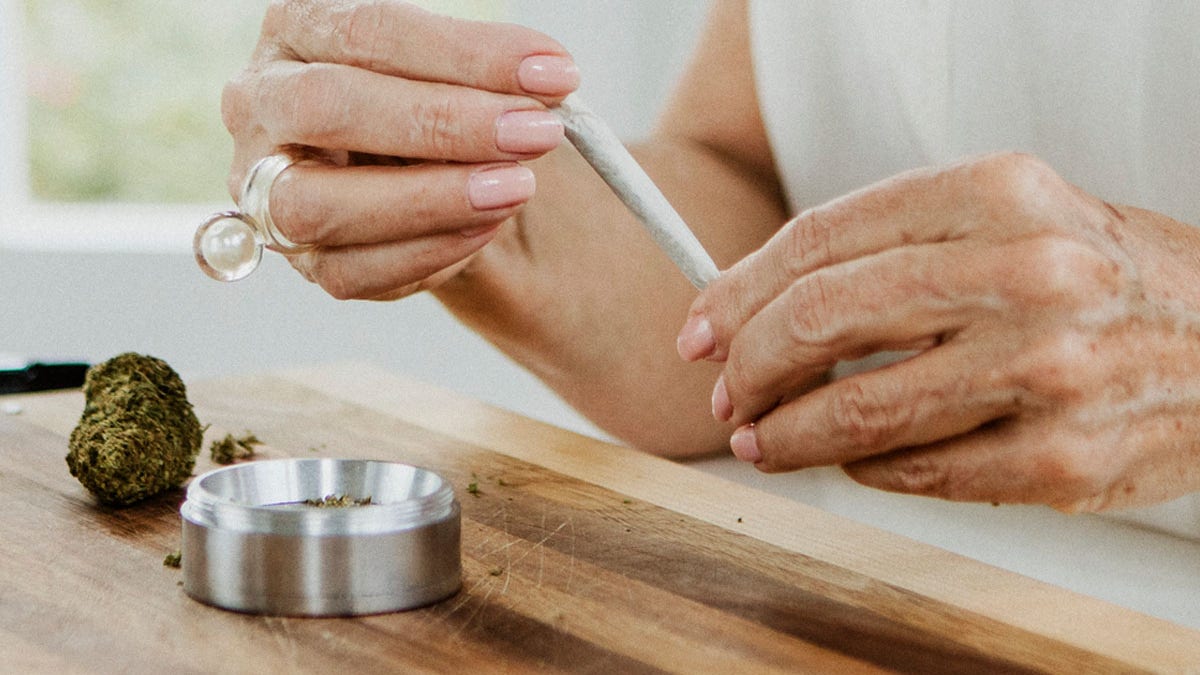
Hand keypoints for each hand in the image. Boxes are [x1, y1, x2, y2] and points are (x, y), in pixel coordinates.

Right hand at [221, 0, 578, 299]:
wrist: (423, 175)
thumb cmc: (434, 104)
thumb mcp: (454, 73)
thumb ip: (484, 75)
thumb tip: (547, 85)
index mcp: (297, 31)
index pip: (370, 31)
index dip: (466, 54)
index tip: (552, 72)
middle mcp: (262, 105)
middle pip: (328, 108)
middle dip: (442, 123)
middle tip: (533, 132)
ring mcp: (264, 188)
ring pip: (320, 203)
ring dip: (432, 199)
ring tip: (517, 187)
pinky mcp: (301, 258)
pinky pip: (353, 269)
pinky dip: (430, 250)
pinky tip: (488, 227)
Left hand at [677, 152, 1199, 511]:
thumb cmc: (1102, 277)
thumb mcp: (1011, 220)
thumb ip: (892, 248)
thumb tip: (757, 304)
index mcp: (1000, 193)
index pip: (821, 240)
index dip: (739, 290)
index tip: (701, 327)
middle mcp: (1026, 273)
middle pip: (821, 318)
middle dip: (748, 364)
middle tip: (726, 391)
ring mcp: (1047, 370)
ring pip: (855, 410)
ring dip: (786, 433)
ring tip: (765, 438)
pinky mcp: (1059, 458)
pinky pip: (914, 472)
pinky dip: (864, 469)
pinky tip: (856, 459)